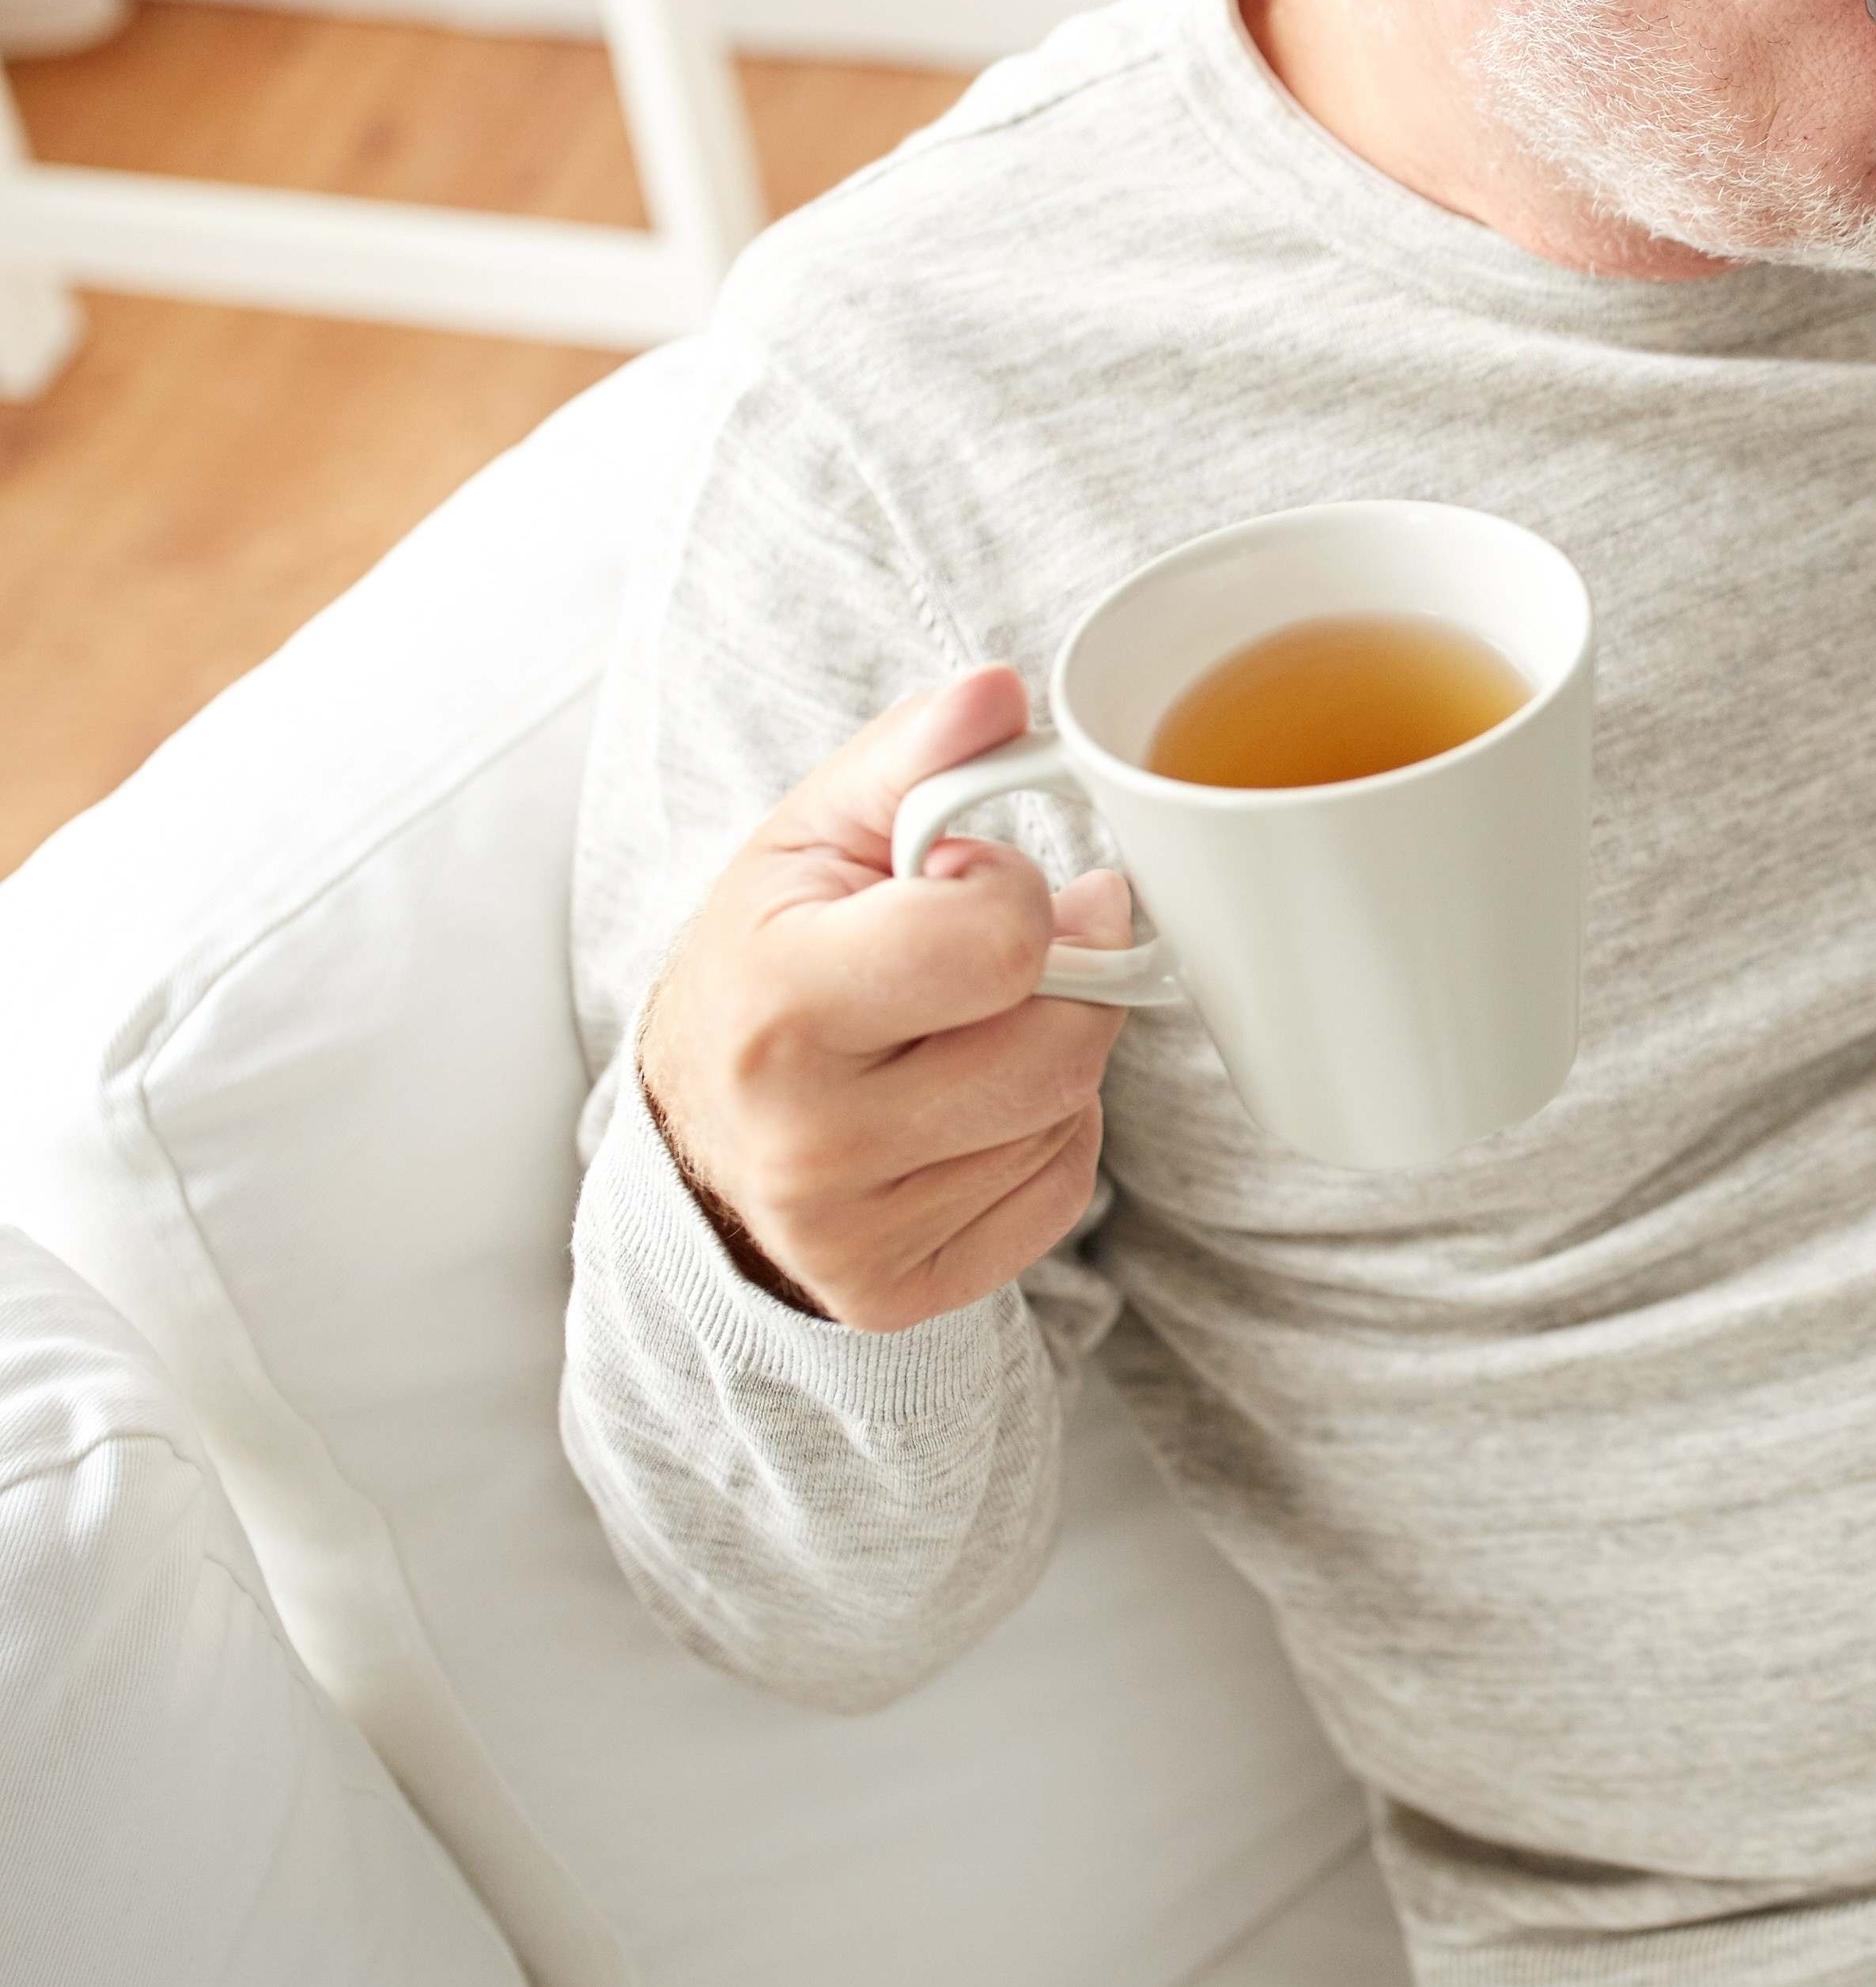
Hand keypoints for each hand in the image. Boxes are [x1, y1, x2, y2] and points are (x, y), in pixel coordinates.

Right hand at [632, 667, 1131, 1332]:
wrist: (696, 1121)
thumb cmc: (772, 956)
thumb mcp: (818, 835)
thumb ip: (917, 755)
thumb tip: (1002, 692)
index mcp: (779, 1003)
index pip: (1002, 941)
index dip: (1014, 897)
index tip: (966, 889)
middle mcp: (807, 1138)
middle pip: (1062, 1042)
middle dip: (1056, 980)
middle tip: (994, 959)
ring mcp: (850, 1232)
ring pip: (1068, 1117)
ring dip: (1050, 1057)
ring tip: (967, 1030)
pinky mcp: (897, 1293)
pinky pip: (1060, 1192)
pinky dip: (1038, 1137)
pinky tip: (965, 1107)